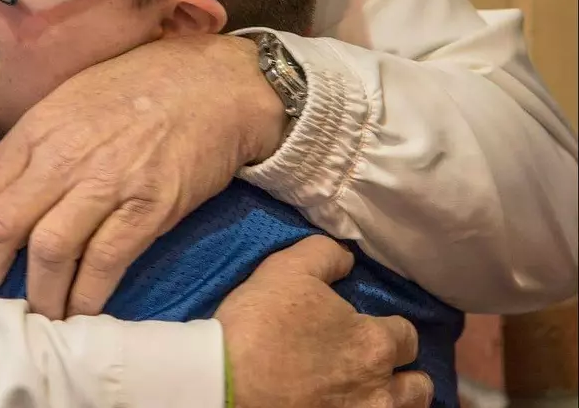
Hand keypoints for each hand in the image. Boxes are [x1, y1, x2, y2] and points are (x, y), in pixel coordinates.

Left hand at [0, 34, 286, 318]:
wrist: (212, 83)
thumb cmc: (140, 87)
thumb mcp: (73, 101)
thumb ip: (37, 146)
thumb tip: (3, 196)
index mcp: (38, 128)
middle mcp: (63, 155)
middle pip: (0, 227)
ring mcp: (106, 181)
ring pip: (48, 251)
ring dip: (36, 296)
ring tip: (33, 320)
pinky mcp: (148, 205)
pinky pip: (104, 262)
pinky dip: (86, 295)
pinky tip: (79, 311)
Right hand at [218, 237, 432, 407]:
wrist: (228, 382)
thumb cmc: (262, 321)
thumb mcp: (290, 268)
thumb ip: (327, 254)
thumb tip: (348, 260)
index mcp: (374, 343)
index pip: (407, 335)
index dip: (390, 328)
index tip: (371, 326)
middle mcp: (380, 391)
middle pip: (419, 388)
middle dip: (406, 375)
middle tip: (379, 367)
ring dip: (395, 403)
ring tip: (370, 395)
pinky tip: (344, 407)